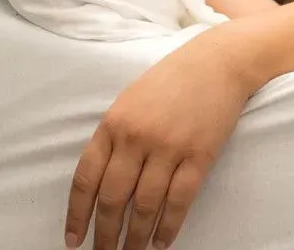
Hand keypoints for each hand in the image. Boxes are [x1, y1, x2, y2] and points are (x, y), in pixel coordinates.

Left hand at [64, 31, 252, 249]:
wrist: (219, 61)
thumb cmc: (174, 78)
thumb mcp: (132, 99)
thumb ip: (115, 135)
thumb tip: (101, 181)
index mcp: (114, 123)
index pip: (86, 179)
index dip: (77, 215)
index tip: (73, 240)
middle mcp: (137, 137)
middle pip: (113, 198)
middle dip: (105, 233)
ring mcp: (169, 147)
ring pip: (144, 205)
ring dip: (136, 237)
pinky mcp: (199, 154)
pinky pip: (179, 200)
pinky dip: (169, 226)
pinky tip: (162, 242)